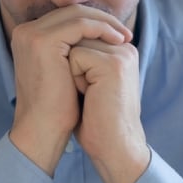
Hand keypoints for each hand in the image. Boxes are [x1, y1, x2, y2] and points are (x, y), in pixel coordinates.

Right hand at [8, 5, 131, 175]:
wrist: (43, 129)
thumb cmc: (58, 106)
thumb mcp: (66, 70)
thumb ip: (73, 49)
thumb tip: (101, 35)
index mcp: (28, 36)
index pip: (67, 16)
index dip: (95, 22)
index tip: (118, 34)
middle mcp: (25, 31)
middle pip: (72, 11)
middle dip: (103, 19)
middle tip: (126, 34)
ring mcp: (31, 34)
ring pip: (77, 14)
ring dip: (106, 23)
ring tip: (125, 38)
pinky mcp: (42, 41)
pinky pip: (80, 24)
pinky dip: (102, 29)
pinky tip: (117, 40)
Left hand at [71, 39, 147, 182]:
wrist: (112, 145)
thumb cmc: (96, 119)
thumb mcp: (88, 80)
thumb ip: (82, 58)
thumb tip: (58, 42)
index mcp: (121, 51)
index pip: (82, 36)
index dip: (73, 64)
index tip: (90, 90)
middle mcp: (125, 48)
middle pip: (77, 38)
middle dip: (72, 66)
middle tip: (90, 93)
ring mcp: (121, 54)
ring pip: (74, 45)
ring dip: (72, 71)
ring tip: (90, 94)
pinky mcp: (113, 63)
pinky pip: (75, 56)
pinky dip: (74, 78)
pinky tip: (90, 95)